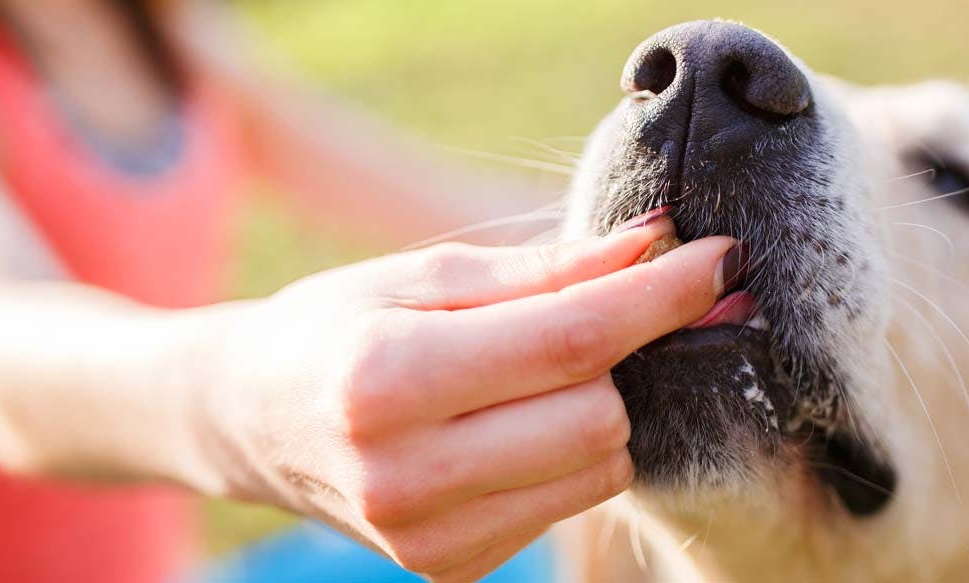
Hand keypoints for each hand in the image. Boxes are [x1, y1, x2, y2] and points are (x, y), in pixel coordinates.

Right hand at [196, 212, 736, 580]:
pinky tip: (511, 427)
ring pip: (602, 464)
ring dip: (597, 408)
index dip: (660, 298)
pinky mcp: (451, 568)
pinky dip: (566, 453)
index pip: (571, 341)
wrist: (249, 420)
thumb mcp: (426, 274)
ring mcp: (428, 537)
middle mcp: (405, 474)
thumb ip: (546, 269)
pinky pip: (571, 500)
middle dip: (614, 356)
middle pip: (600, 412)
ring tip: (529, 377)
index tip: (720, 259)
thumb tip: (656, 245)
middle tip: (582, 319)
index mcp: (386, 377)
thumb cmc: (338, 325)